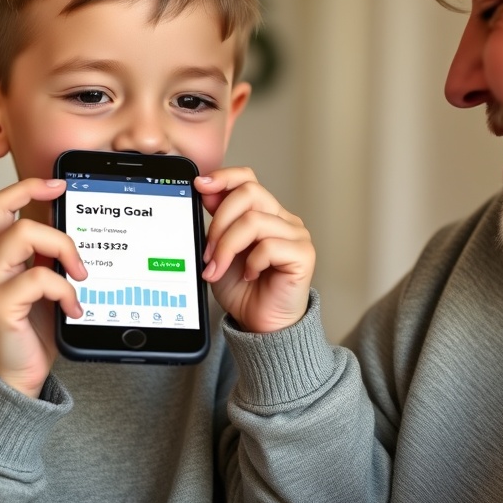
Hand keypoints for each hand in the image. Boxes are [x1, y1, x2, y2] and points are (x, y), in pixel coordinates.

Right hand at [0, 178, 85, 397]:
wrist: (16, 375)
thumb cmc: (32, 328)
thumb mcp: (42, 282)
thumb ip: (48, 255)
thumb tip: (75, 227)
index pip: (1, 203)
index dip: (29, 187)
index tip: (59, 184)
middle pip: (16, 216)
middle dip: (59, 232)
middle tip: (81, 261)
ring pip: (25, 236)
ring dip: (64, 254)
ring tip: (80, 280)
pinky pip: (40, 278)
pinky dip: (66, 290)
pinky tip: (74, 308)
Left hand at [196, 167, 314, 333]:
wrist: (259, 325)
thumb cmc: (242, 289)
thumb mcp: (218, 250)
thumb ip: (216, 221)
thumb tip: (206, 189)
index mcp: (264, 212)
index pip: (248, 179)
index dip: (224, 177)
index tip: (199, 185)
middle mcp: (282, 218)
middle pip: (249, 193)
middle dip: (219, 221)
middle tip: (207, 252)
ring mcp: (296, 235)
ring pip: (254, 220)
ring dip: (227, 246)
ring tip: (217, 268)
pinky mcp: (303, 254)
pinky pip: (269, 246)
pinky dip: (251, 262)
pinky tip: (249, 276)